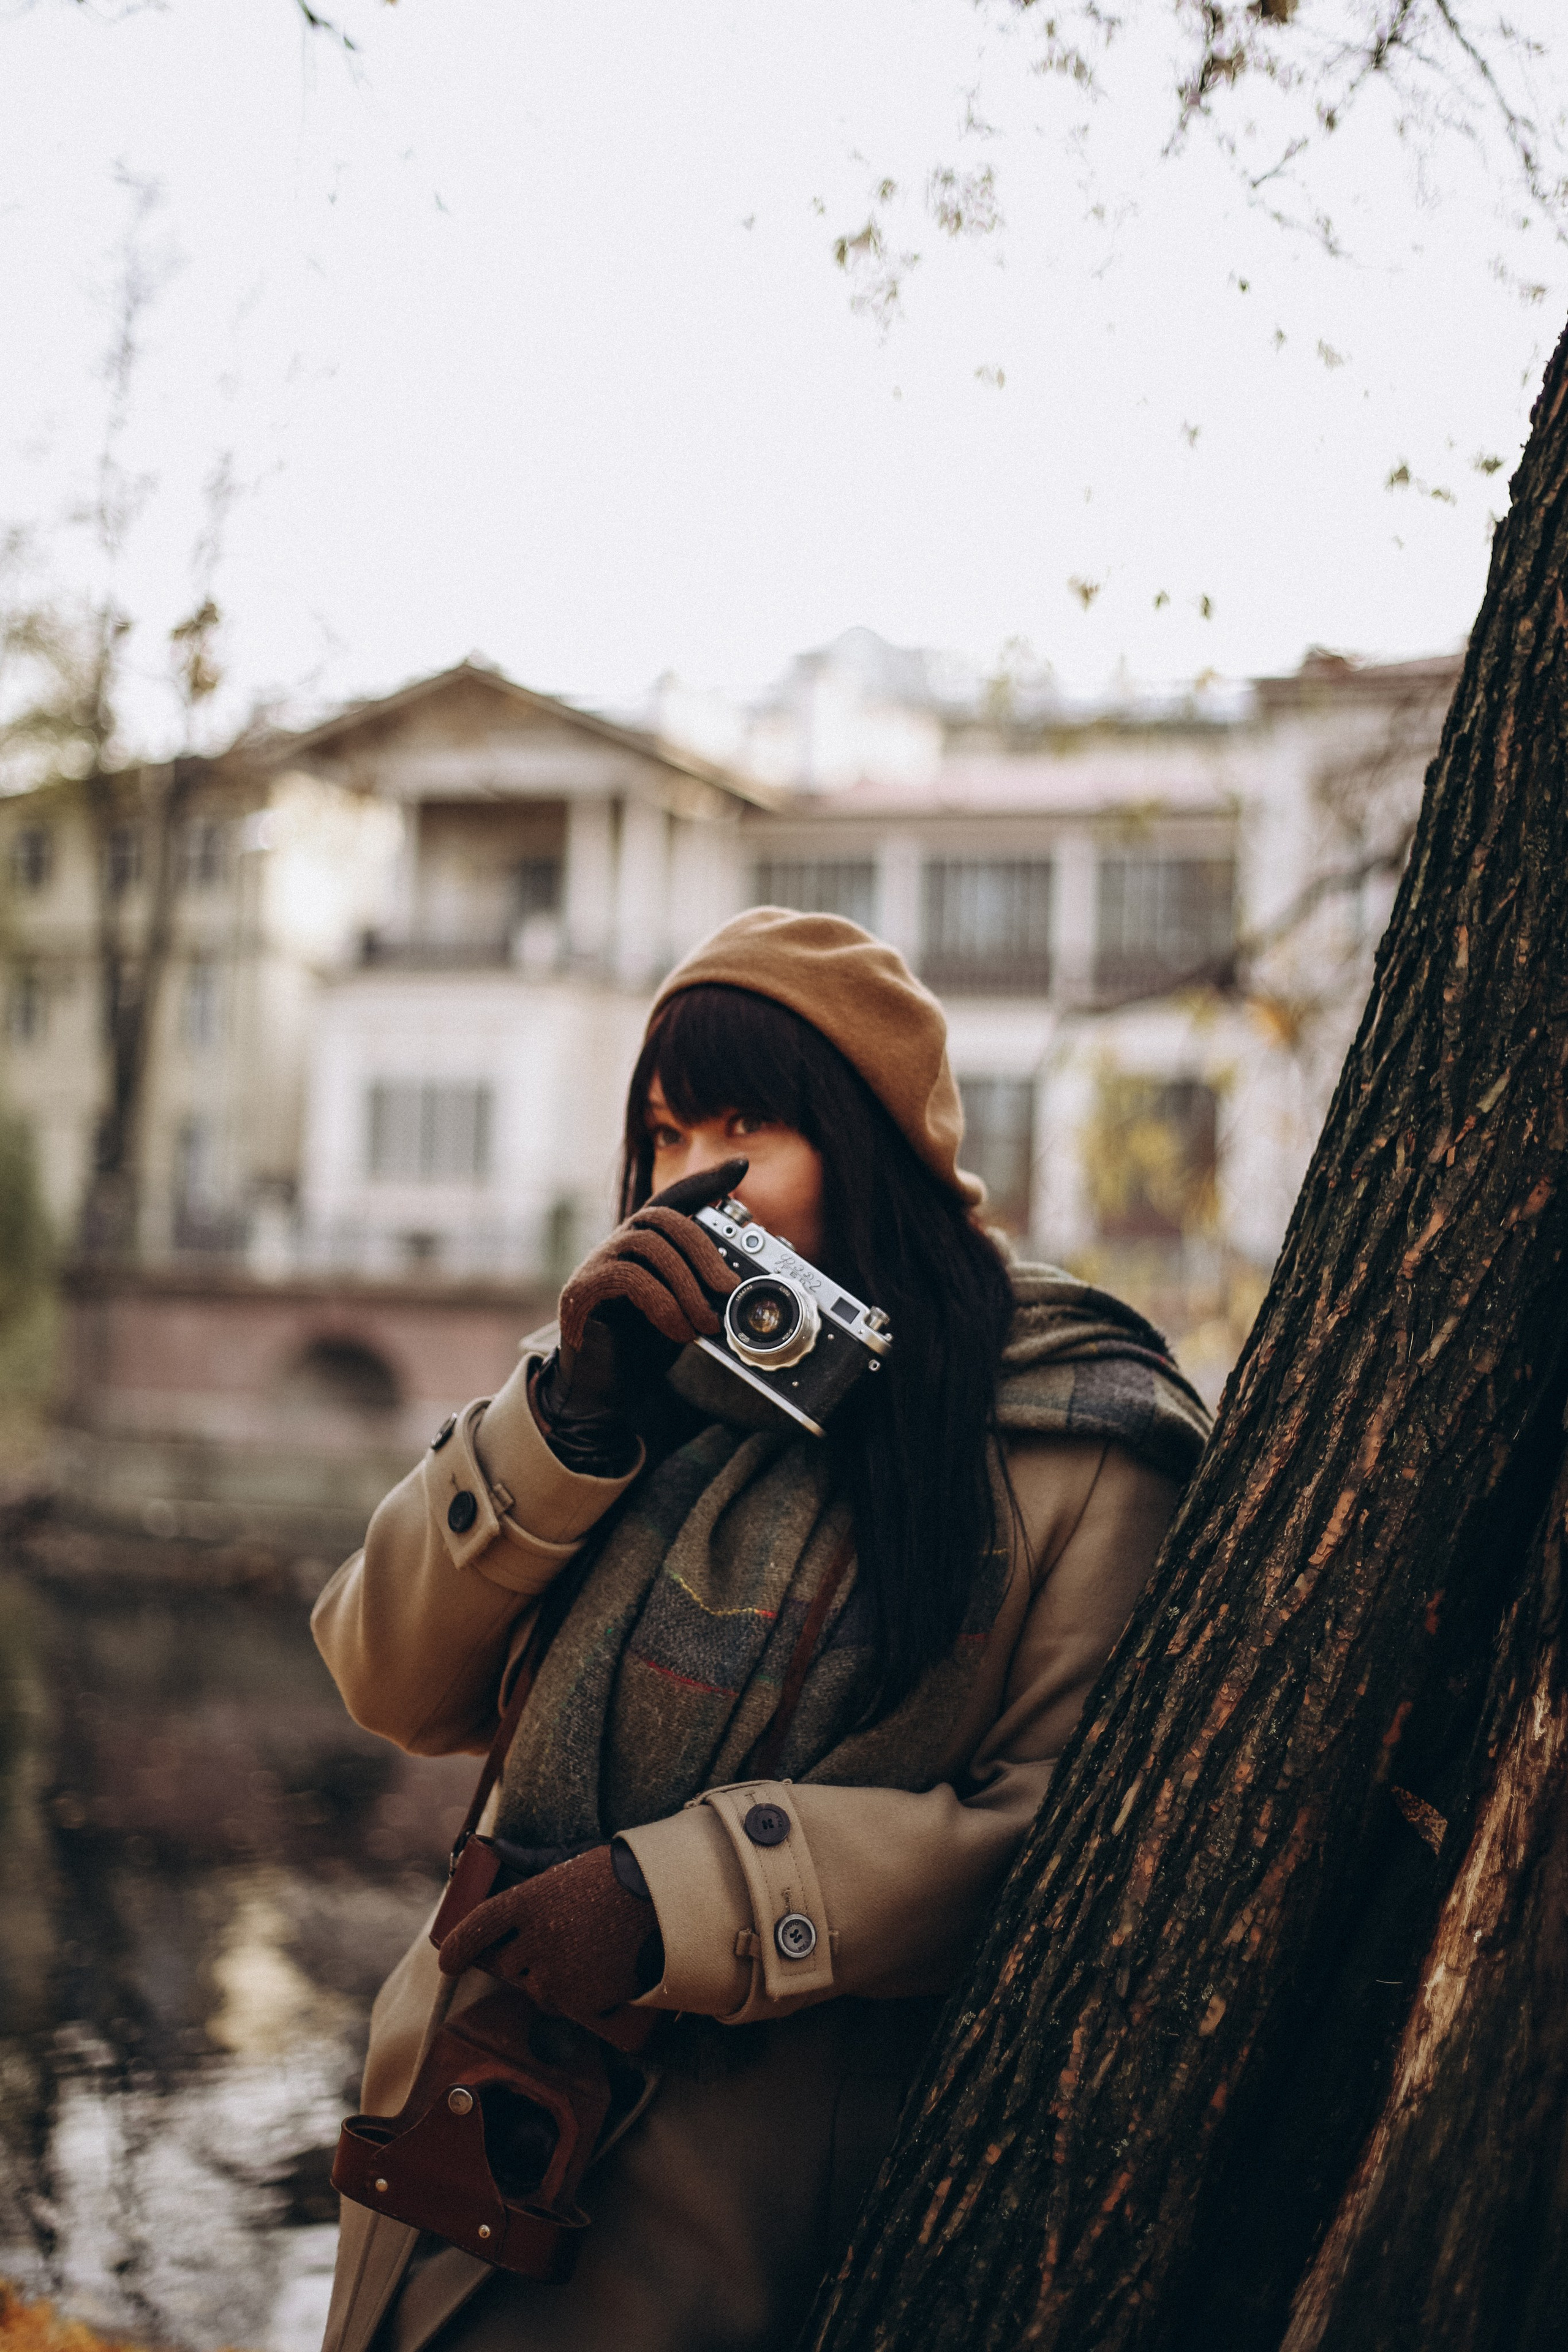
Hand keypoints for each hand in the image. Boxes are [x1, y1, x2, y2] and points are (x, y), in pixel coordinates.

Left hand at [436, 1842, 663, 2022]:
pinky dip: (580, 1997)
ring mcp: (558, 1974)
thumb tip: (500, 1862)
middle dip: (521, 1961)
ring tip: (583, 1955)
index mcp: (528, 1900)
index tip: (447, 1965)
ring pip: (537, 1991)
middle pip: (508, 1967)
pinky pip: (569, 2007)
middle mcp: (536, 1940)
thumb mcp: (569, 1867)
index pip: (478, 1928)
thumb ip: (534, 1876)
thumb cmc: (620, 1875)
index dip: (459, 1948)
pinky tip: (601, 1972)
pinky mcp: (582, 2001)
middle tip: (554, 1944)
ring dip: (550, 1981)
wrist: (667, 1903)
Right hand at [532, 1159, 746, 1465]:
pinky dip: (663, 1303)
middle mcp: (618, 1244)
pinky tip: (679, 1331)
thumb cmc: (644, 1349)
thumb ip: (706, 1289)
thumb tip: (746, 1277)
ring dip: (688, 1284)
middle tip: (730, 1288)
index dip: (705, 1181)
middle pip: (664, 1217)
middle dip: (704, 1249)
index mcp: (645, 1243)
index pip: (674, 1199)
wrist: (603, 1393)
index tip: (739, 1168)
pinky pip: (629, 1277)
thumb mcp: (687, 1312)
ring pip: (649, 1245)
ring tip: (706, 1324)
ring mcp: (596, 1263)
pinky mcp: (582, 1289)